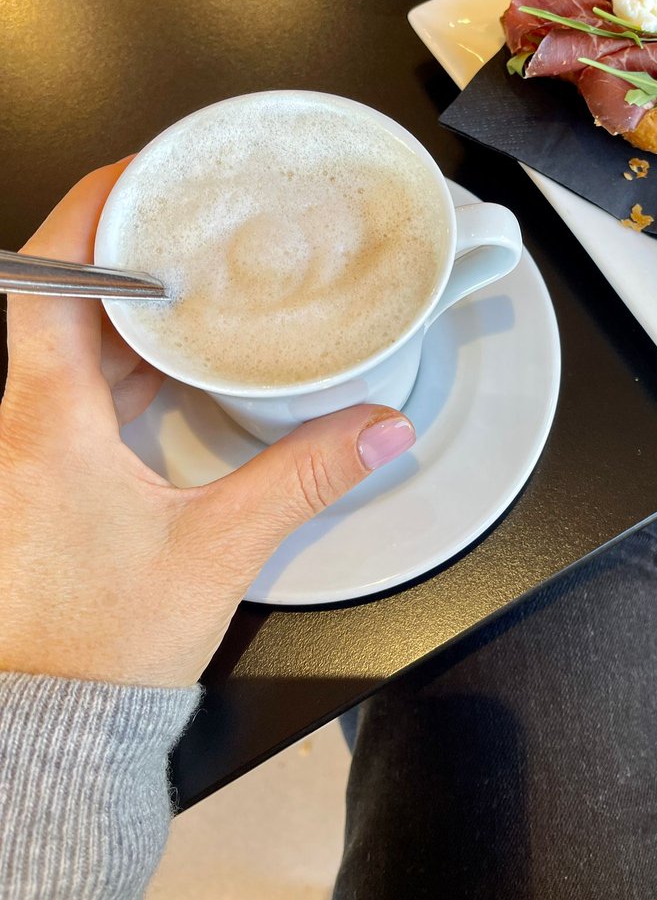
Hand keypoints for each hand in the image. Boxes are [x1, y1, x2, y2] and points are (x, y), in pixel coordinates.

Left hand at [0, 160, 414, 686]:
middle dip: (123, 250)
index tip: (137, 175)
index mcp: (45, 424)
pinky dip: (120, 361)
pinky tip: (170, 364)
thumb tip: (377, 430)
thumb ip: (305, 477)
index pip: (44, 281)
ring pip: (66, 345)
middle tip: (185, 217)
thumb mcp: (218, 549)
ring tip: (190, 277)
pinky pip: (73, 389)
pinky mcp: (42, 476)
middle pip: (59, 299)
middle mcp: (21, 426)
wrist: (54, 724)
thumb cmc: (104, 647)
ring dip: (124, 309)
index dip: (87, 212)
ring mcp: (26, 451)